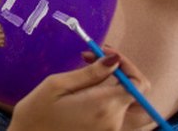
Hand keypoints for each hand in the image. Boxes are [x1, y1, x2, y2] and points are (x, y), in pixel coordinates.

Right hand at [9, 51, 151, 130]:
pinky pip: (125, 124)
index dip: (126, 64)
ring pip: (137, 113)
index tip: (104, 53)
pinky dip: (120, 108)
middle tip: (107, 66)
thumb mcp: (57, 84)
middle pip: (142, 99)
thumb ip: (90, 73)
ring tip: (103, 81)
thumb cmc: (36, 112)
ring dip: (128, 94)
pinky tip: (97, 97)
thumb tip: (114, 59)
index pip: (138, 83)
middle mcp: (114, 123)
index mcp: (103, 106)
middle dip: (129, 78)